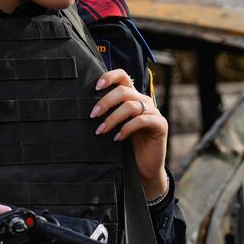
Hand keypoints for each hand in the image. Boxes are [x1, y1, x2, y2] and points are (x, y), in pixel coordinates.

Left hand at [91, 69, 169, 200]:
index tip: (96, 87)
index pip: (123, 76)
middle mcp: (143, 101)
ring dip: (112, 118)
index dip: (110, 77)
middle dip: (105, 102)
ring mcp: (153, 112)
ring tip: (100, 131)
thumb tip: (83, 109)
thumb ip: (106, 114)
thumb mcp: (114, 126)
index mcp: (132, 97)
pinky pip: (141, 121)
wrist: (144, 166)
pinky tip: (117, 138)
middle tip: (92, 115)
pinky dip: (126, 128)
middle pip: (124, 91)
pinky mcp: (160, 124)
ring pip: (130, 106)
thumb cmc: (126, 146)